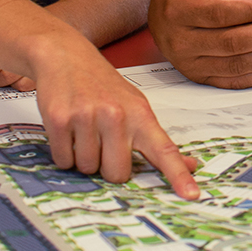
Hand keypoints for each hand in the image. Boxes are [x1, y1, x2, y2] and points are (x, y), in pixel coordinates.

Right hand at [31, 37, 198, 196]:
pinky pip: (63, 160)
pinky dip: (63, 152)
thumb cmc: (102, 84)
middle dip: (107, 165)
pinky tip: (67, 128)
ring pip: (87, 169)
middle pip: (117, 174)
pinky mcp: (59, 120)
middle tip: (102, 140)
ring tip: (84, 129)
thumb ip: (157, 138)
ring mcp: (87, 117)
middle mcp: (116, 115)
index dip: (178, 174)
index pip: (164, 149)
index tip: (191, 195)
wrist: (65, 56)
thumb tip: (189, 165)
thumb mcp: (135, 104)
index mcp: (140, 114)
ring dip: (84, 157)